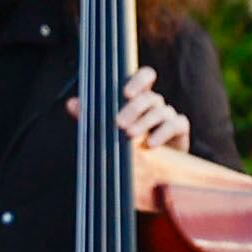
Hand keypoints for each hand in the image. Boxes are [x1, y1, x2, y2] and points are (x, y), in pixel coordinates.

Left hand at [63, 68, 192, 152]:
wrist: (147, 175)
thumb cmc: (125, 149)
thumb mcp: (106, 134)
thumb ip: (91, 118)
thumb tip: (71, 103)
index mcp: (138, 99)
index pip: (145, 77)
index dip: (139, 80)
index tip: (126, 93)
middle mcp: (155, 104)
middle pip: (149, 96)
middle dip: (134, 108)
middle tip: (119, 123)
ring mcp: (168, 116)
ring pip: (161, 110)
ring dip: (144, 122)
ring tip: (130, 136)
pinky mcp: (180, 131)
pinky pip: (177, 124)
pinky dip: (163, 132)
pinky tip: (150, 144)